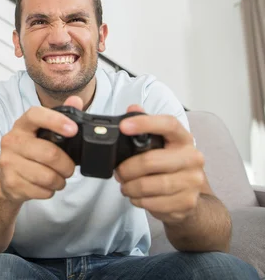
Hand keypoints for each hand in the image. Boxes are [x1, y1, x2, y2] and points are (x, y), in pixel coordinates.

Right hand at [0, 96, 80, 203]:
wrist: (7, 179)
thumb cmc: (30, 152)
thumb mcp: (43, 133)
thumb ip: (60, 116)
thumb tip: (76, 100)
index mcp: (22, 125)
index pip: (35, 115)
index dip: (55, 120)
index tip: (73, 130)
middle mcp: (11, 141)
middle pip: (49, 153)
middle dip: (67, 165)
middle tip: (69, 168)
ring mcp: (8, 162)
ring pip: (47, 176)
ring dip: (60, 181)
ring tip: (58, 178)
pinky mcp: (11, 182)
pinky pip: (41, 191)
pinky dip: (50, 191)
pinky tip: (46, 186)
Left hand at [115, 105, 205, 223]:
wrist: (190, 197)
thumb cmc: (169, 166)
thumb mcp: (159, 145)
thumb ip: (146, 127)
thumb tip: (133, 108)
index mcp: (184, 139)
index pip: (168, 124)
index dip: (145, 123)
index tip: (123, 126)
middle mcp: (193, 158)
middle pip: (151, 161)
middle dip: (127, 168)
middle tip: (119, 173)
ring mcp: (193, 181)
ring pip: (150, 185)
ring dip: (130, 187)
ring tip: (125, 186)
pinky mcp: (187, 202)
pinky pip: (154, 203)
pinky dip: (139, 201)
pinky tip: (136, 197)